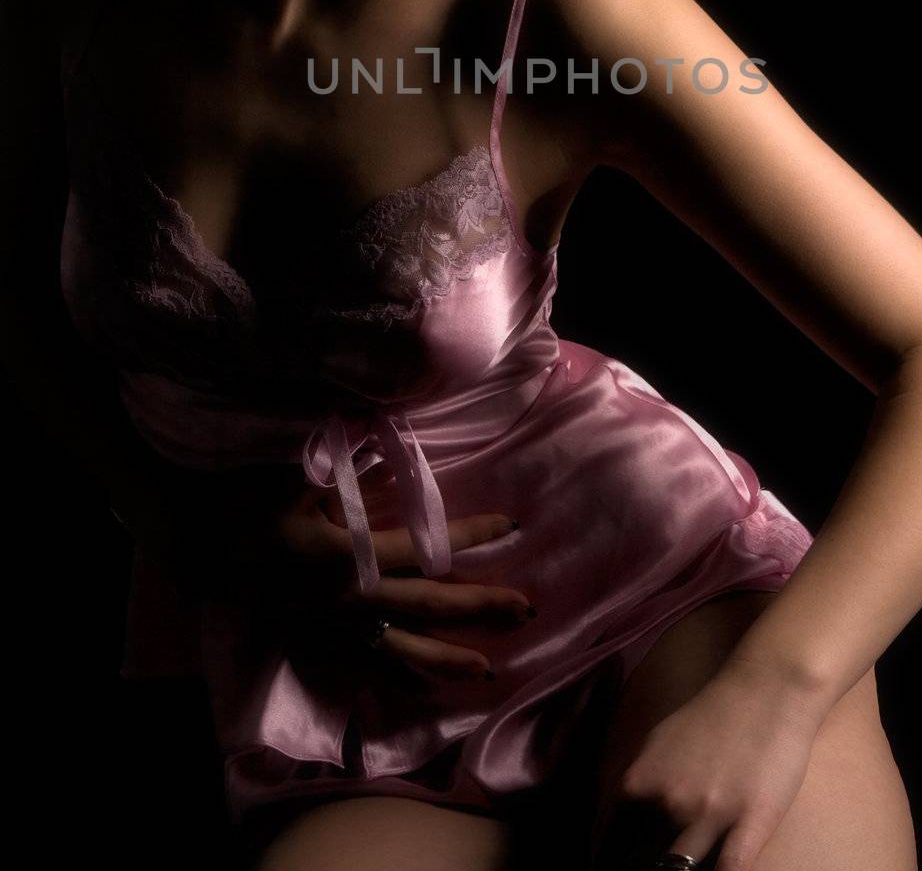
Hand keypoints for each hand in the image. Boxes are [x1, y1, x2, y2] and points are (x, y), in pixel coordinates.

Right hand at [159, 474, 533, 681]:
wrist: (201, 545)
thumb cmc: (250, 499)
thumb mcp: (296, 468)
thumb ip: (348, 452)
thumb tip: (389, 422)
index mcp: (344, 554)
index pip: (424, 547)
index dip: (470, 536)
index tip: (512, 525)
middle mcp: (344, 599)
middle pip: (425, 607)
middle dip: (478, 608)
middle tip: (526, 608)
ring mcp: (331, 628)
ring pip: (400, 651)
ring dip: (447, 658)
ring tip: (489, 670)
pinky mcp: (317, 642)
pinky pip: (365, 667)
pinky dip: (398, 679)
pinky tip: (426, 692)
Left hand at [600, 657, 823, 870]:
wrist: (767, 688)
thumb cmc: (716, 711)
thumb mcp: (662, 739)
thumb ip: (645, 778)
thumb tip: (630, 811)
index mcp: (646, 778)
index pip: (616, 831)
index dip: (619, 850)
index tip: (622, 857)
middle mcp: (671, 798)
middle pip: (653, 853)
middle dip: (658, 857)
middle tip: (666, 854)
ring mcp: (711, 813)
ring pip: (685, 865)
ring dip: (686, 866)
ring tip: (690, 859)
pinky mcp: (752, 822)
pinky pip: (731, 868)